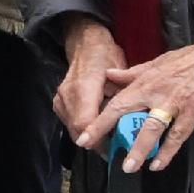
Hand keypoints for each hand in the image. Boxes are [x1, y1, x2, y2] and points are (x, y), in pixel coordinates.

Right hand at [53, 19, 127, 148]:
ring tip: (111, 142)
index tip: (116, 150)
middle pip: (78, 131)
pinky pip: (70, 124)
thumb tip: (135, 124)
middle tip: (118, 150)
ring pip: (73, 130)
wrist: (84, 42)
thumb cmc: (105, 56)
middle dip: (98, 144)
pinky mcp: (59, 103)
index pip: (85, 122)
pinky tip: (99, 130)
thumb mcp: (121, 73)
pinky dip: (84, 130)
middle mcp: (67, 95)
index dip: (99, 140)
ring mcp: (60, 99)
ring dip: (91, 139)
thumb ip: (124, 99)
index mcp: (84, 87)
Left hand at [98, 28, 193, 171]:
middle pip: (127, 113)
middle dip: (108, 132)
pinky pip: (178, 136)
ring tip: (128, 166)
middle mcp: (155, 92)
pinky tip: (158, 164)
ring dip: (139, 149)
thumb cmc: (192, 58)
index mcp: (145, 80)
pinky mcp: (193, 112)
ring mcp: (174, 103)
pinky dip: (168, 151)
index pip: (116, 102)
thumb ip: (132, 72)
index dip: (99, 120)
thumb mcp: (158, 62)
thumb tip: (109, 75)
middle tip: (93, 150)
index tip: (84, 135)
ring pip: (152, 128)